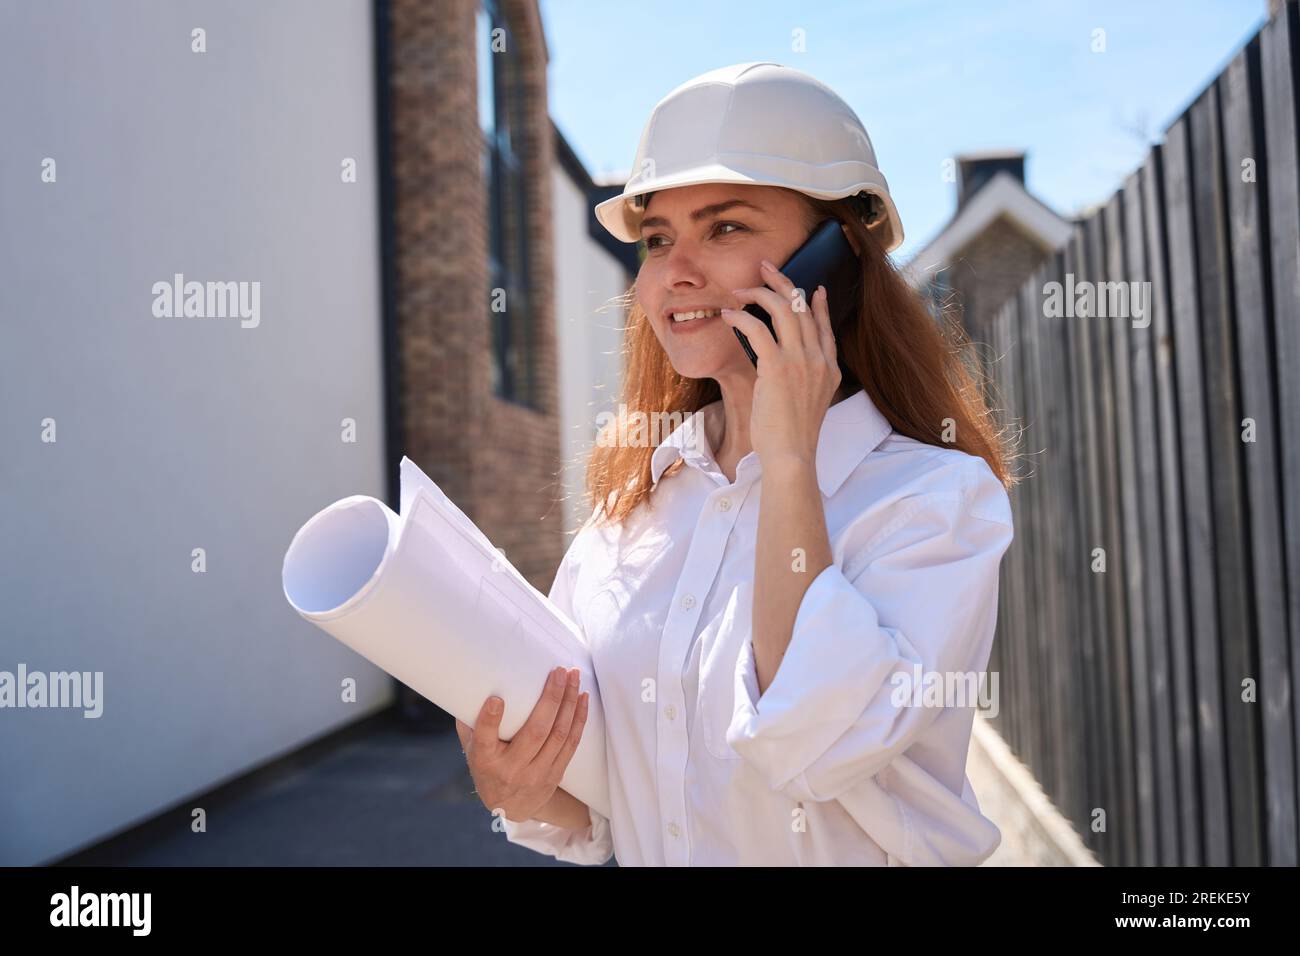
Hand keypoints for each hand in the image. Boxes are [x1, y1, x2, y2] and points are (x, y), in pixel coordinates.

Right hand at [455, 666, 588, 823]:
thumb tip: (470, 683)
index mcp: (485, 760)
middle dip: (551, 699)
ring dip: (569, 703)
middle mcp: (511, 769)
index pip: (485, 741)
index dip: (489, 721)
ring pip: (559, 735)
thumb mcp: (471, 748)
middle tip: (560, 671)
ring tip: (574, 677)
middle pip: (536, 732)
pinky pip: (571, 743)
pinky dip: (579, 719)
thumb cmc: (488, 766)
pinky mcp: (555, 774)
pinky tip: (583, 698)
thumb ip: (469, 721)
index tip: (496, 700)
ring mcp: (536, 774)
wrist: (510, 807)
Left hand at [721, 259, 841, 465]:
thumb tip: (778, 365)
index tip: (812, 288)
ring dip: (759, 293)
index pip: (825, 326)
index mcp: (830, 368)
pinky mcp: (778, 366)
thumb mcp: (807, 403)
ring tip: (740, 289)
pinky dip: (742, 317)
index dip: (818, 304)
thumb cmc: (791, 437)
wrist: (792, 455)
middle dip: (782, 282)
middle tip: (765, 268)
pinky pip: (758, 328)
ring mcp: (802, 361)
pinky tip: (729, 314)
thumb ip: (801, 379)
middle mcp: (819, 359)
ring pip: (783, 309)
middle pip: (803, 307)